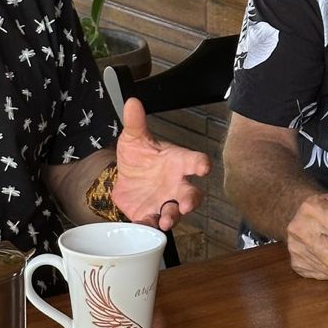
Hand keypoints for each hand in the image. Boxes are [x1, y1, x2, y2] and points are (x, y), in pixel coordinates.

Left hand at [113, 99, 210, 229]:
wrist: (123, 178)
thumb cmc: (139, 156)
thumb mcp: (134, 138)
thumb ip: (135, 122)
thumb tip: (131, 102)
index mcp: (178, 162)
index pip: (196, 162)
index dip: (201, 165)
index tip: (204, 168)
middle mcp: (176, 185)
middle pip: (192, 195)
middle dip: (191, 201)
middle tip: (186, 205)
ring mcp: (165, 202)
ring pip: (175, 213)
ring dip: (172, 217)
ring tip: (166, 221)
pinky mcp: (150, 215)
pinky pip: (153, 223)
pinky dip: (150, 226)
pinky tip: (145, 225)